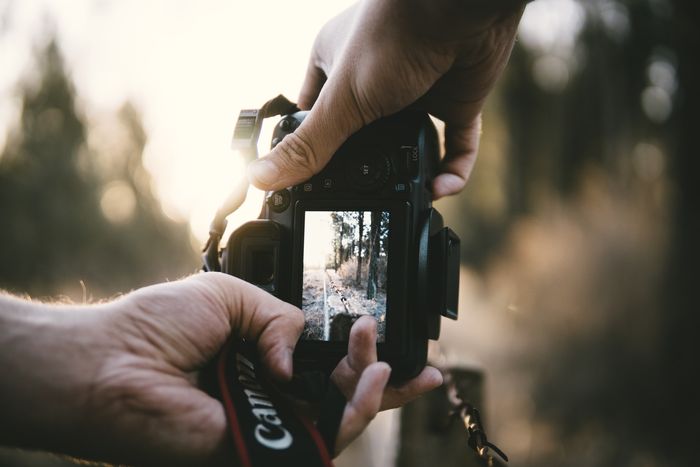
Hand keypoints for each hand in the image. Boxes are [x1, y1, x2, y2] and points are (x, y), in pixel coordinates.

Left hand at [0, 273, 440, 463]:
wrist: (112, 363)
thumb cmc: (155, 326)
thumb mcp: (231, 295)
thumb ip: (281, 316)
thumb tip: (302, 352)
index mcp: (262, 359)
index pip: (324, 361)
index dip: (360, 352)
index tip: (384, 333)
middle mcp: (269, 394)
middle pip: (341, 392)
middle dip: (375, 369)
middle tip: (380, 340)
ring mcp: (268, 424)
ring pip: (340, 416)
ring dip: (371, 386)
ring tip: (380, 357)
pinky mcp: (264, 447)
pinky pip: (323, 436)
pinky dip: (354, 411)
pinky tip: (370, 379)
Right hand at [248, 0, 525, 198]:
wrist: (459, 7)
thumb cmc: (394, 36)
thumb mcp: (342, 101)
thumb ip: (308, 145)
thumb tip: (262, 178)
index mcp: (334, 67)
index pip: (311, 116)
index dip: (307, 149)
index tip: (304, 185)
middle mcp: (374, 80)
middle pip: (361, 137)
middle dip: (363, 167)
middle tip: (359, 199)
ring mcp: (417, 92)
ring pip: (409, 145)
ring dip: (409, 173)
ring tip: (404, 198)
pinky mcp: (455, 101)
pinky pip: (455, 145)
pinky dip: (451, 169)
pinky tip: (441, 186)